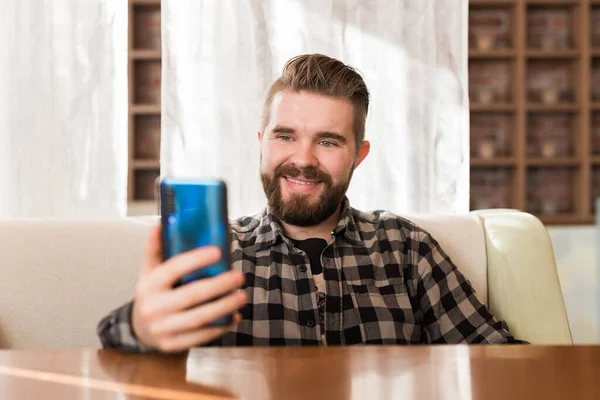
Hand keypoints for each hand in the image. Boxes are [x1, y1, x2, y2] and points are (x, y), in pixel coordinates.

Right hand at [131, 226, 246, 352]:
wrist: (138, 330)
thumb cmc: (152, 293)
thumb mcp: (148, 271)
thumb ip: (155, 249)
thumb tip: (160, 223)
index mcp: (149, 285)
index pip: (173, 268)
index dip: (196, 260)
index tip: (218, 252)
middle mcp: (153, 308)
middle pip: (191, 295)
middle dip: (218, 286)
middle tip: (239, 276)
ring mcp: (163, 329)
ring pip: (199, 319)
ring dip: (224, 307)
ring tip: (242, 296)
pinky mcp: (172, 345)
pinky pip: (201, 336)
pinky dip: (220, 326)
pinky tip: (235, 316)